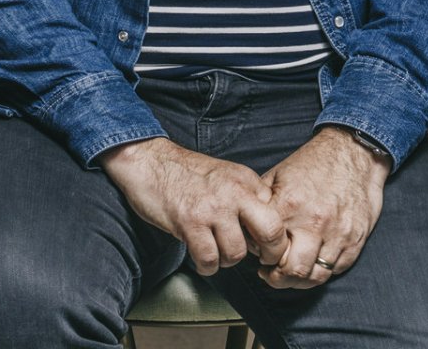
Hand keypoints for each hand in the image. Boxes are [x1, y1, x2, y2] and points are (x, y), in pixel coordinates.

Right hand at [98, 138, 285, 274]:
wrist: (150, 161)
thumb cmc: (186, 173)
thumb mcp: (226, 175)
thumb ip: (247, 197)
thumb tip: (263, 231)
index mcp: (246, 180)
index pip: (277, 215)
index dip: (273, 238)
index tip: (262, 245)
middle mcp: (234, 192)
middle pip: (271, 231)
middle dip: (268, 253)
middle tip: (258, 259)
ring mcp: (212, 208)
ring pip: (236, 253)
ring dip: (226, 261)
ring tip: (216, 251)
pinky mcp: (189, 222)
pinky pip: (209, 259)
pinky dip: (206, 266)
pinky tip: (201, 257)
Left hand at [256, 127, 389, 288]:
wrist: (352, 151)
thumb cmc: (313, 163)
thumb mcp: (278, 174)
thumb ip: (261, 201)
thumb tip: (245, 226)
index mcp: (289, 205)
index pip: (267, 249)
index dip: (260, 257)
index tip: (258, 256)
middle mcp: (313, 223)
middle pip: (292, 271)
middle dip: (277, 278)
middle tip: (271, 273)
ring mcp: (337, 233)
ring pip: (315, 276)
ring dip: (298, 281)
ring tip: (290, 273)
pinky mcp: (355, 239)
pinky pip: (336, 270)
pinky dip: (321, 273)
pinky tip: (311, 264)